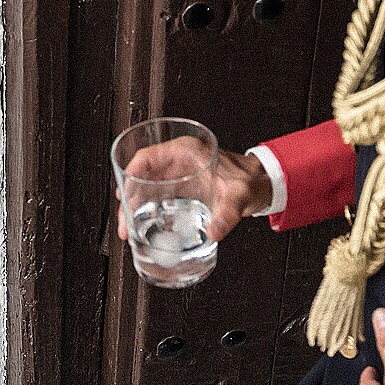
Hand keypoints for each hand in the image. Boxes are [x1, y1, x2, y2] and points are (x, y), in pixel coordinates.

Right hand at [115, 141, 270, 242]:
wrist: (260, 184)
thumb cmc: (249, 178)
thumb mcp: (239, 194)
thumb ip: (228, 213)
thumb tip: (215, 231)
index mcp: (186, 152)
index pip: (149, 157)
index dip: (132, 174)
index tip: (124, 193)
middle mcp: (177, 162)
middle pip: (142, 177)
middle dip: (129, 200)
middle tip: (124, 224)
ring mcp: (178, 176)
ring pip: (146, 190)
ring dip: (135, 209)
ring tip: (128, 231)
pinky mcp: (181, 190)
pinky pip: (157, 200)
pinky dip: (148, 213)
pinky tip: (144, 229)